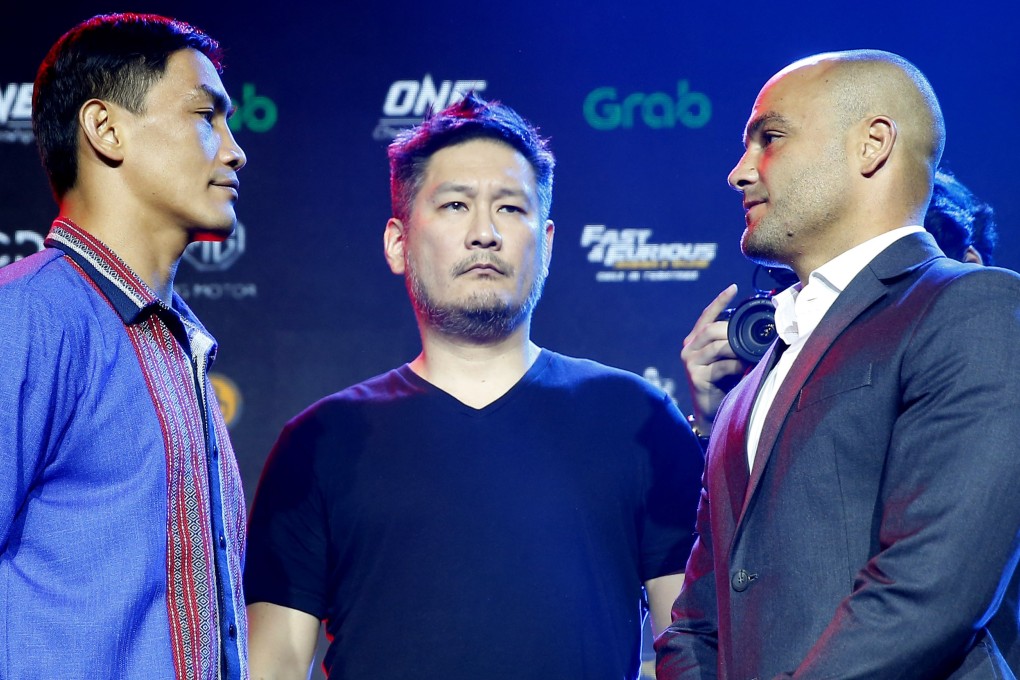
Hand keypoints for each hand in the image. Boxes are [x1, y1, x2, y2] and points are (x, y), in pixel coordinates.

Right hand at [681, 284, 747, 435]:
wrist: (712, 412)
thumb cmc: (724, 383)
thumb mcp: (729, 359)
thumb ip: (734, 344)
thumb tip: (758, 333)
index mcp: (695, 341)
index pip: (706, 316)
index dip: (719, 301)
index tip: (734, 287)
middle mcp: (689, 349)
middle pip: (710, 330)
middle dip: (731, 330)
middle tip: (750, 336)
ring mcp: (691, 363)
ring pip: (717, 346)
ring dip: (737, 349)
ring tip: (751, 353)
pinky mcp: (696, 378)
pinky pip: (721, 366)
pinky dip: (736, 366)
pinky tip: (745, 368)